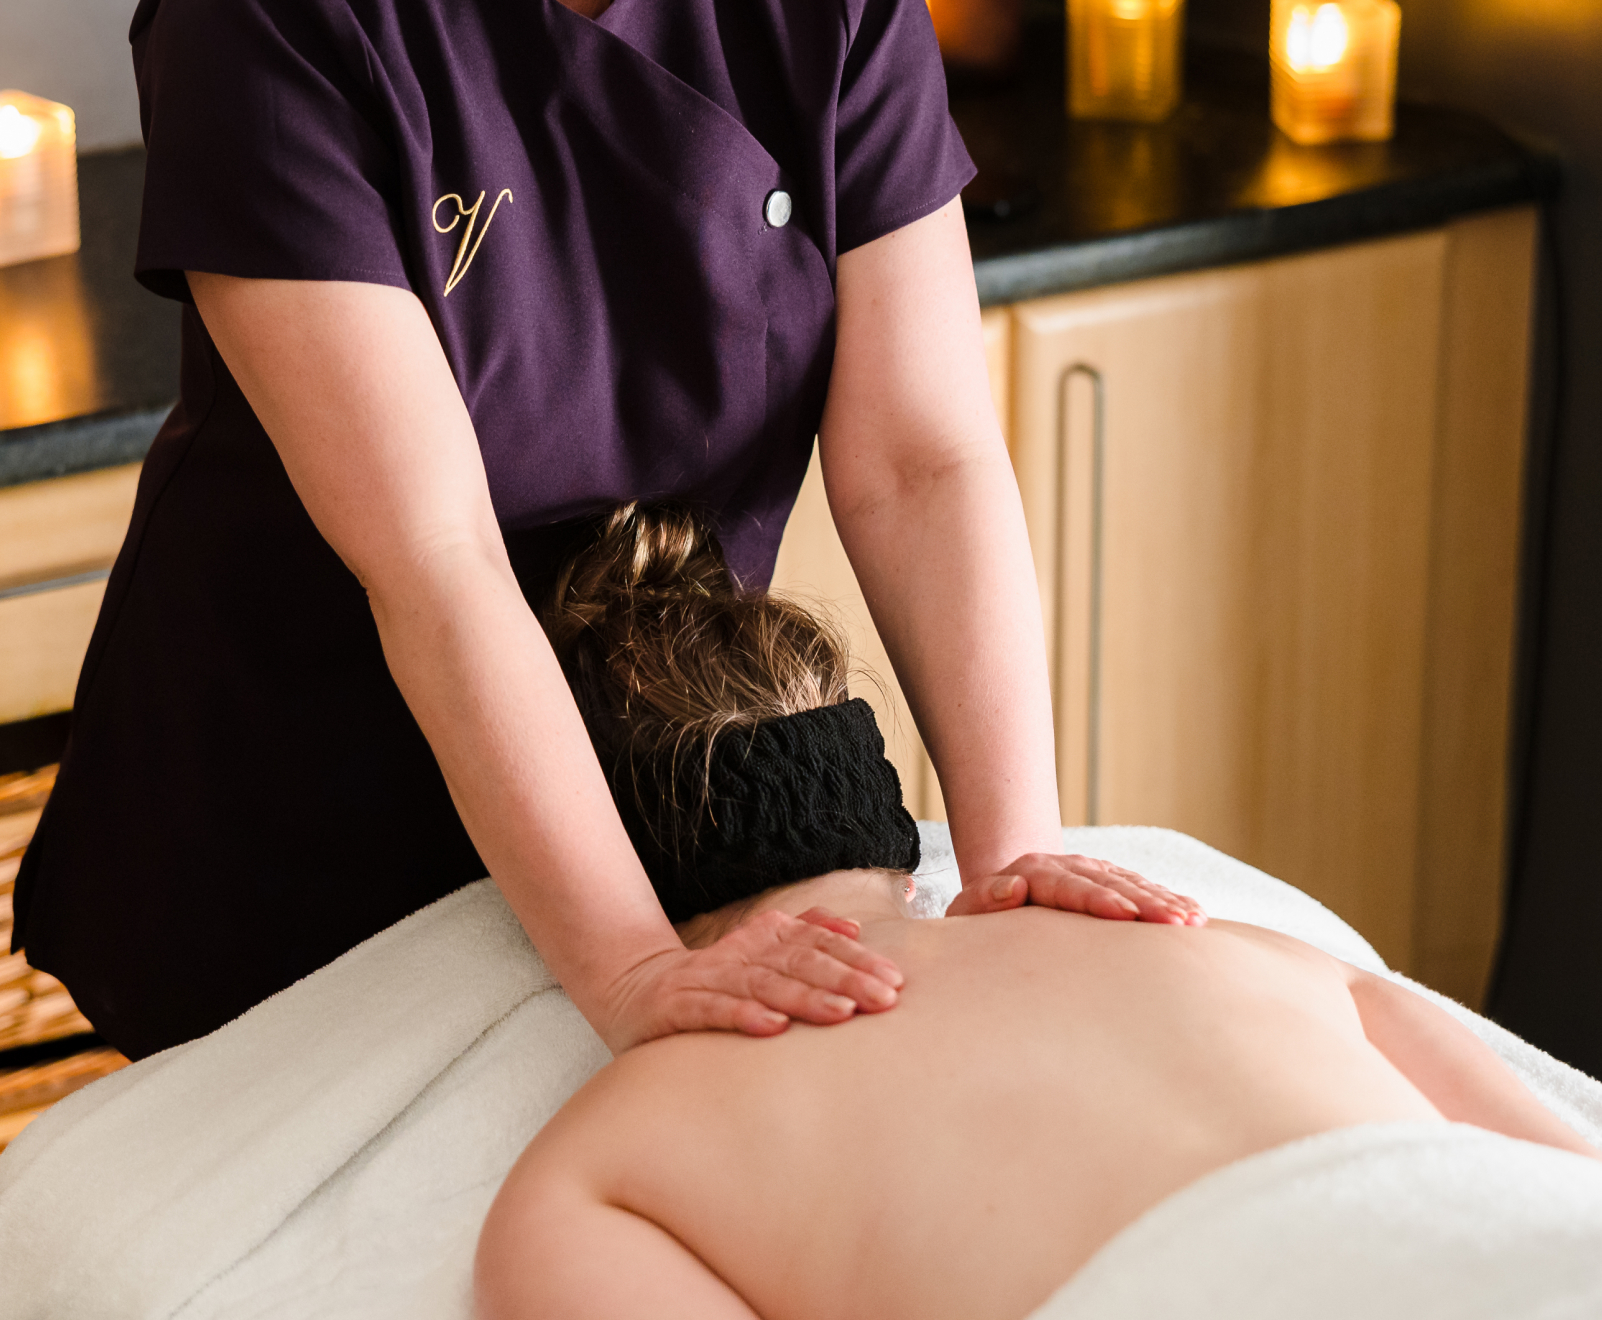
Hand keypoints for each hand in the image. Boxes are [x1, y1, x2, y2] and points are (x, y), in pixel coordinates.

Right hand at [600, 907, 902, 1052]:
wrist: (633, 992)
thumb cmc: (714, 982)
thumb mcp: (761, 955)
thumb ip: (804, 936)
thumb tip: (850, 928)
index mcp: (763, 938)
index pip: (817, 944)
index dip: (857, 961)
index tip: (896, 981)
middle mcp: (738, 953)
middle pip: (798, 962)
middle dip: (845, 979)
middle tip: (884, 999)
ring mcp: (706, 978)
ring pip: (763, 984)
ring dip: (805, 997)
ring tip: (842, 1012)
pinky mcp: (675, 1007)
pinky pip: (713, 1010)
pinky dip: (744, 1015)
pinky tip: (773, 1026)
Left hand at [945, 852, 1206, 925]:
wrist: (996, 893)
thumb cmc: (978, 917)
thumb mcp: (968, 911)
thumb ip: (984, 899)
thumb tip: (1012, 887)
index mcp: (1031, 873)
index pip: (1069, 887)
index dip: (1098, 901)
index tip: (1125, 916)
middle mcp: (1066, 867)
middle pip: (1109, 883)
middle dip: (1144, 902)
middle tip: (1175, 922)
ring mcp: (1090, 871)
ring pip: (1132, 884)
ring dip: (1165, 901)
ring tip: (1194, 921)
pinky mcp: (1108, 882)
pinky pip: (1143, 889)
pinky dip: (1169, 900)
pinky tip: (1196, 915)